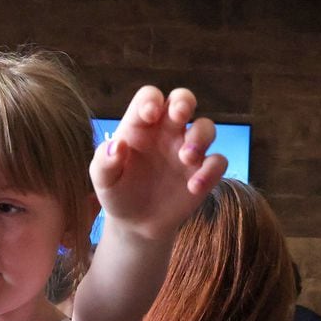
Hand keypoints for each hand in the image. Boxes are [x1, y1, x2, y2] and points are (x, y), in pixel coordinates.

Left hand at [89, 86, 227, 241]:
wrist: (135, 223)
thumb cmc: (117, 193)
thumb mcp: (103, 180)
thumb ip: (104, 161)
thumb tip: (117, 145)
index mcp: (141, 126)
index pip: (150, 97)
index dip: (152, 99)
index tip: (148, 115)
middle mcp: (167, 132)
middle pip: (183, 100)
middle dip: (184, 101)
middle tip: (179, 115)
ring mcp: (187, 149)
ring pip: (206, 127)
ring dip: (200, 136)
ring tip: (185, 157)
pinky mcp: (203, 171)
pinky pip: (217, 161)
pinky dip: (210, 171)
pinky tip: (193, 187)